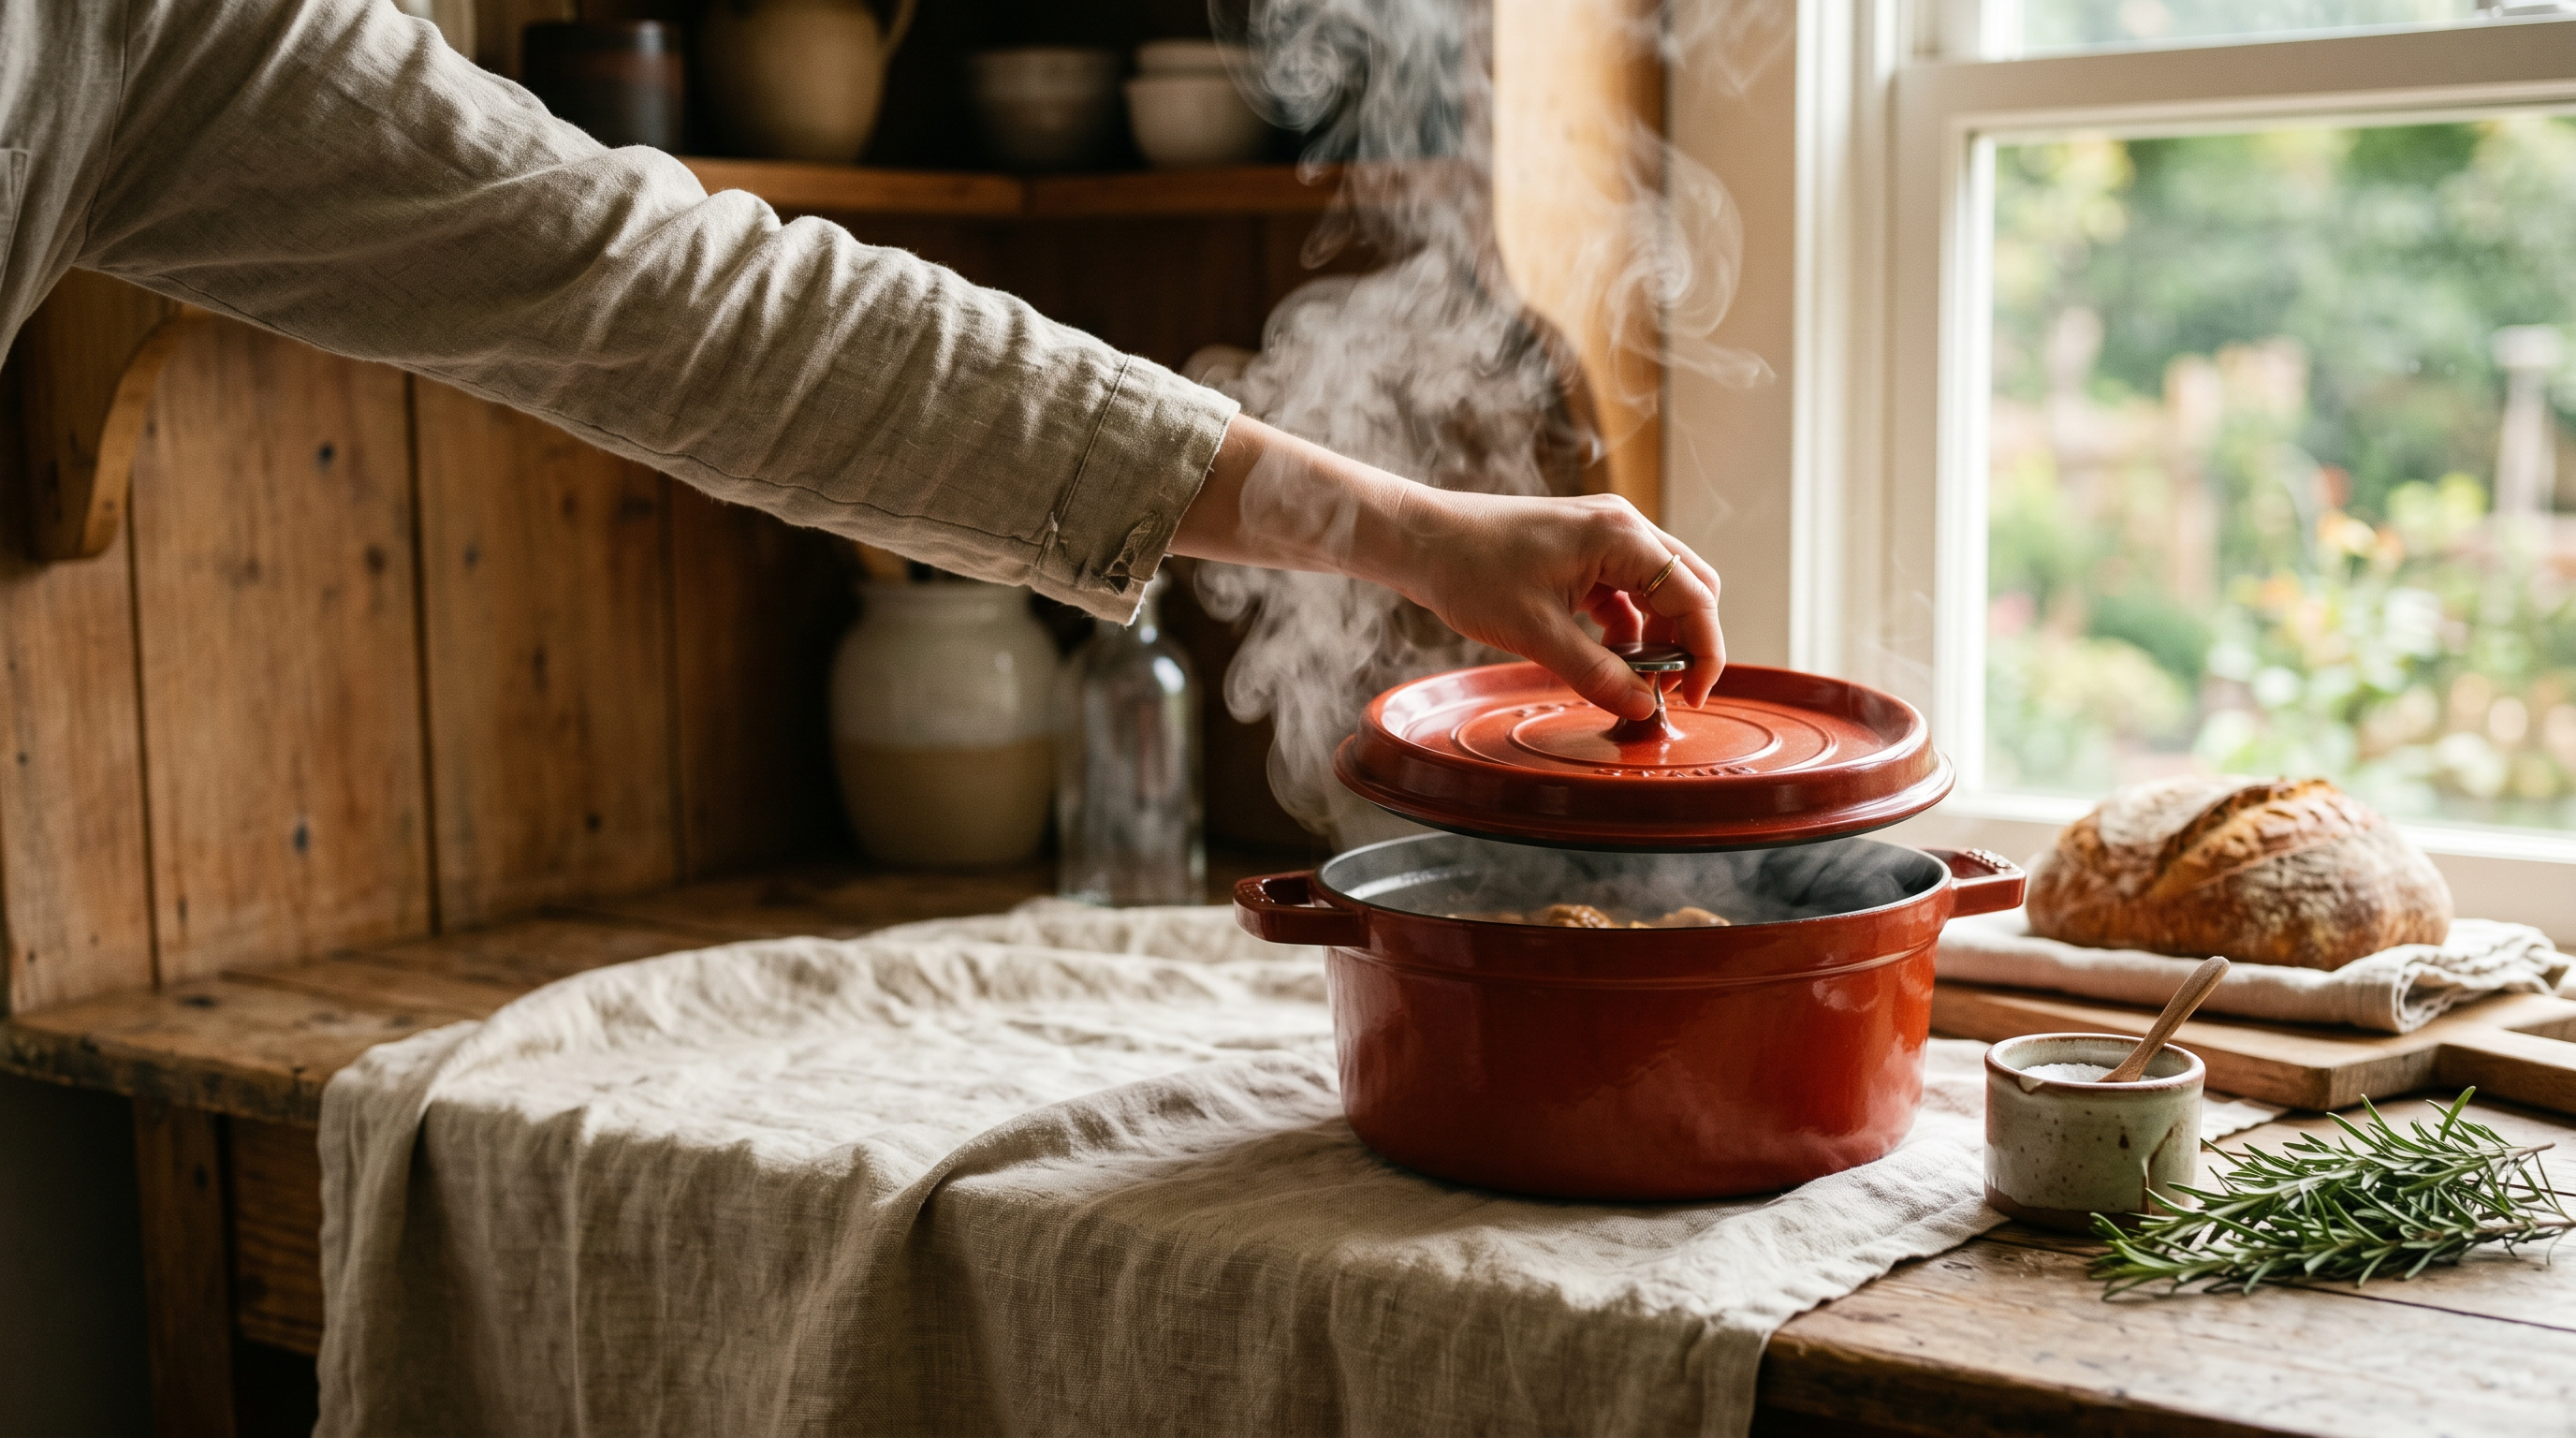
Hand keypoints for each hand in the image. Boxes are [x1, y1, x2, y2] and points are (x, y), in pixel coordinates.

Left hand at [1170, 416, 1723, 720]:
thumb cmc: (1471, 572)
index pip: (1694, 596)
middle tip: (1668, 692)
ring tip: (1634, 682)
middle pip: (1688, 588)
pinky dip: (1629, 626)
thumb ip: (1596, 673)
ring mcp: (1603, 536)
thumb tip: (1643, 708)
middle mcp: (1622, 528)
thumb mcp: (1537, 634)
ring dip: (1657, 636)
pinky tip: (1609, 659)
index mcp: (1620, 537)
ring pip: (1660, 590)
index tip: (1695, 697)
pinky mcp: (1583, 550)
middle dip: (1687, 642)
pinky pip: (1627, 591)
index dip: (1705, 651)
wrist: (1421, 541)